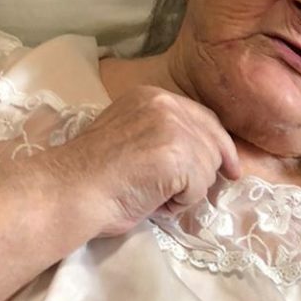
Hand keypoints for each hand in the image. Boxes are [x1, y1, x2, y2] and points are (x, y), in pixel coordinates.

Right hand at [62, 86, 242, 238]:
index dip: (219, 145)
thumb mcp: (131, 135)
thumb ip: (163, 135)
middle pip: (213, 143)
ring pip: (208, 170)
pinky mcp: (177, 156)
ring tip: (152, 195)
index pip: (204, 118)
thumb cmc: (93, 174)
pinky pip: (199, 189)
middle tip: (183, 194)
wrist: (70, 190)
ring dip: (186, 192)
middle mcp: (165, 104)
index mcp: (152, 95)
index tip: (230, 167)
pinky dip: (180, 204)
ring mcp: (172, 128)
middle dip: (205, 173)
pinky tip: (153, 201)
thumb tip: (203, 155)